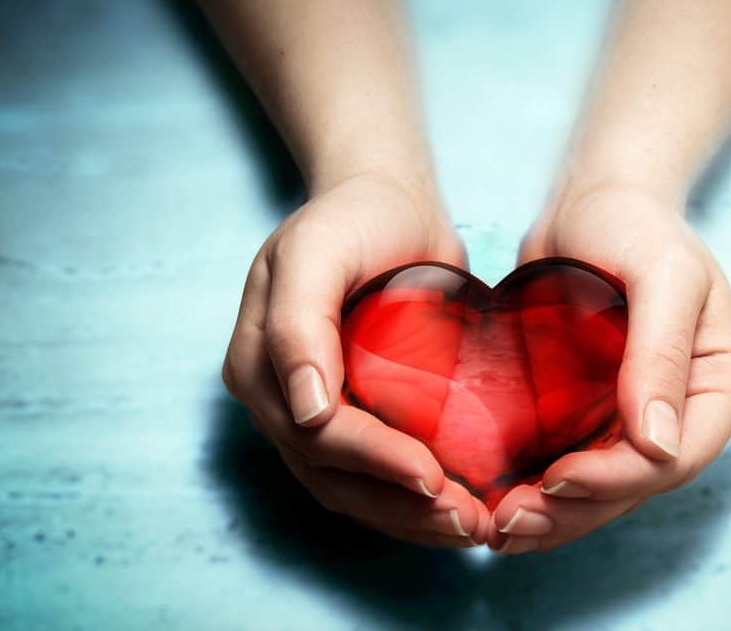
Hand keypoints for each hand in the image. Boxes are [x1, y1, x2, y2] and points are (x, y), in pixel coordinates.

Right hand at [222, 174, 491, 546]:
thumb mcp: (318, 248)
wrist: (389, 203)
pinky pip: (375, 475)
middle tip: (467, 520)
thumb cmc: (355, 217)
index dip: (373, 461)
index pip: (316, 434)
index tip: (433, 477)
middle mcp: (281, 398)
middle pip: (335, 475)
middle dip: (400, 505)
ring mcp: (318, 411)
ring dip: (410, 517)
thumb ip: (297, 321)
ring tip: (471, 527)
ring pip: (354, 489)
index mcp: (259, 364)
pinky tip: (459, 508)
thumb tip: (303, 408)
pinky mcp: (358, 414)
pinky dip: (413, 500)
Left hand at [488, 182, 730, 552]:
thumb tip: (659, 444)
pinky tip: (499, 498)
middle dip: (574, 511)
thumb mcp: (663, 275)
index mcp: (719, 386)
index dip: (616, 481)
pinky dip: (539, 489)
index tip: (554, 480)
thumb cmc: (635, 224)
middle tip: (508, 522)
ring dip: (552, 515)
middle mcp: (684, 412)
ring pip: (602, 488)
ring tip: (496, 526)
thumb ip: (662, 354)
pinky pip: (574, 463)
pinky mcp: (595, 411)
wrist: (592, 202)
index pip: (675, 459)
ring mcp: (638, 416)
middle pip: (635, 486)